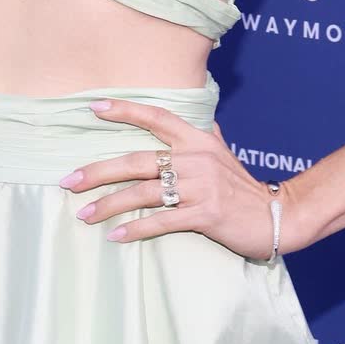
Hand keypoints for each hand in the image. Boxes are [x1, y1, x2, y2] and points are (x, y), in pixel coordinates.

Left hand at [58, 98, 310, 259]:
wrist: (275, 216)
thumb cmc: (241, 186)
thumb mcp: (222, 153)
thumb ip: (204, 135)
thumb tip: (196, 116)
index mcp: (197, 139)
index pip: (156, 118)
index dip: (125, 111)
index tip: (93, 107)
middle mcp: (195, 159)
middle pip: (137, 161)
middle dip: (99, 171)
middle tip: (69, 180)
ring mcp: (200, 187)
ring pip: (143, 193)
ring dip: (109, 204)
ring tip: (84, 214)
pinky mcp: (204, 214)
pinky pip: (161, 221)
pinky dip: (136, 229)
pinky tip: (115, 236)